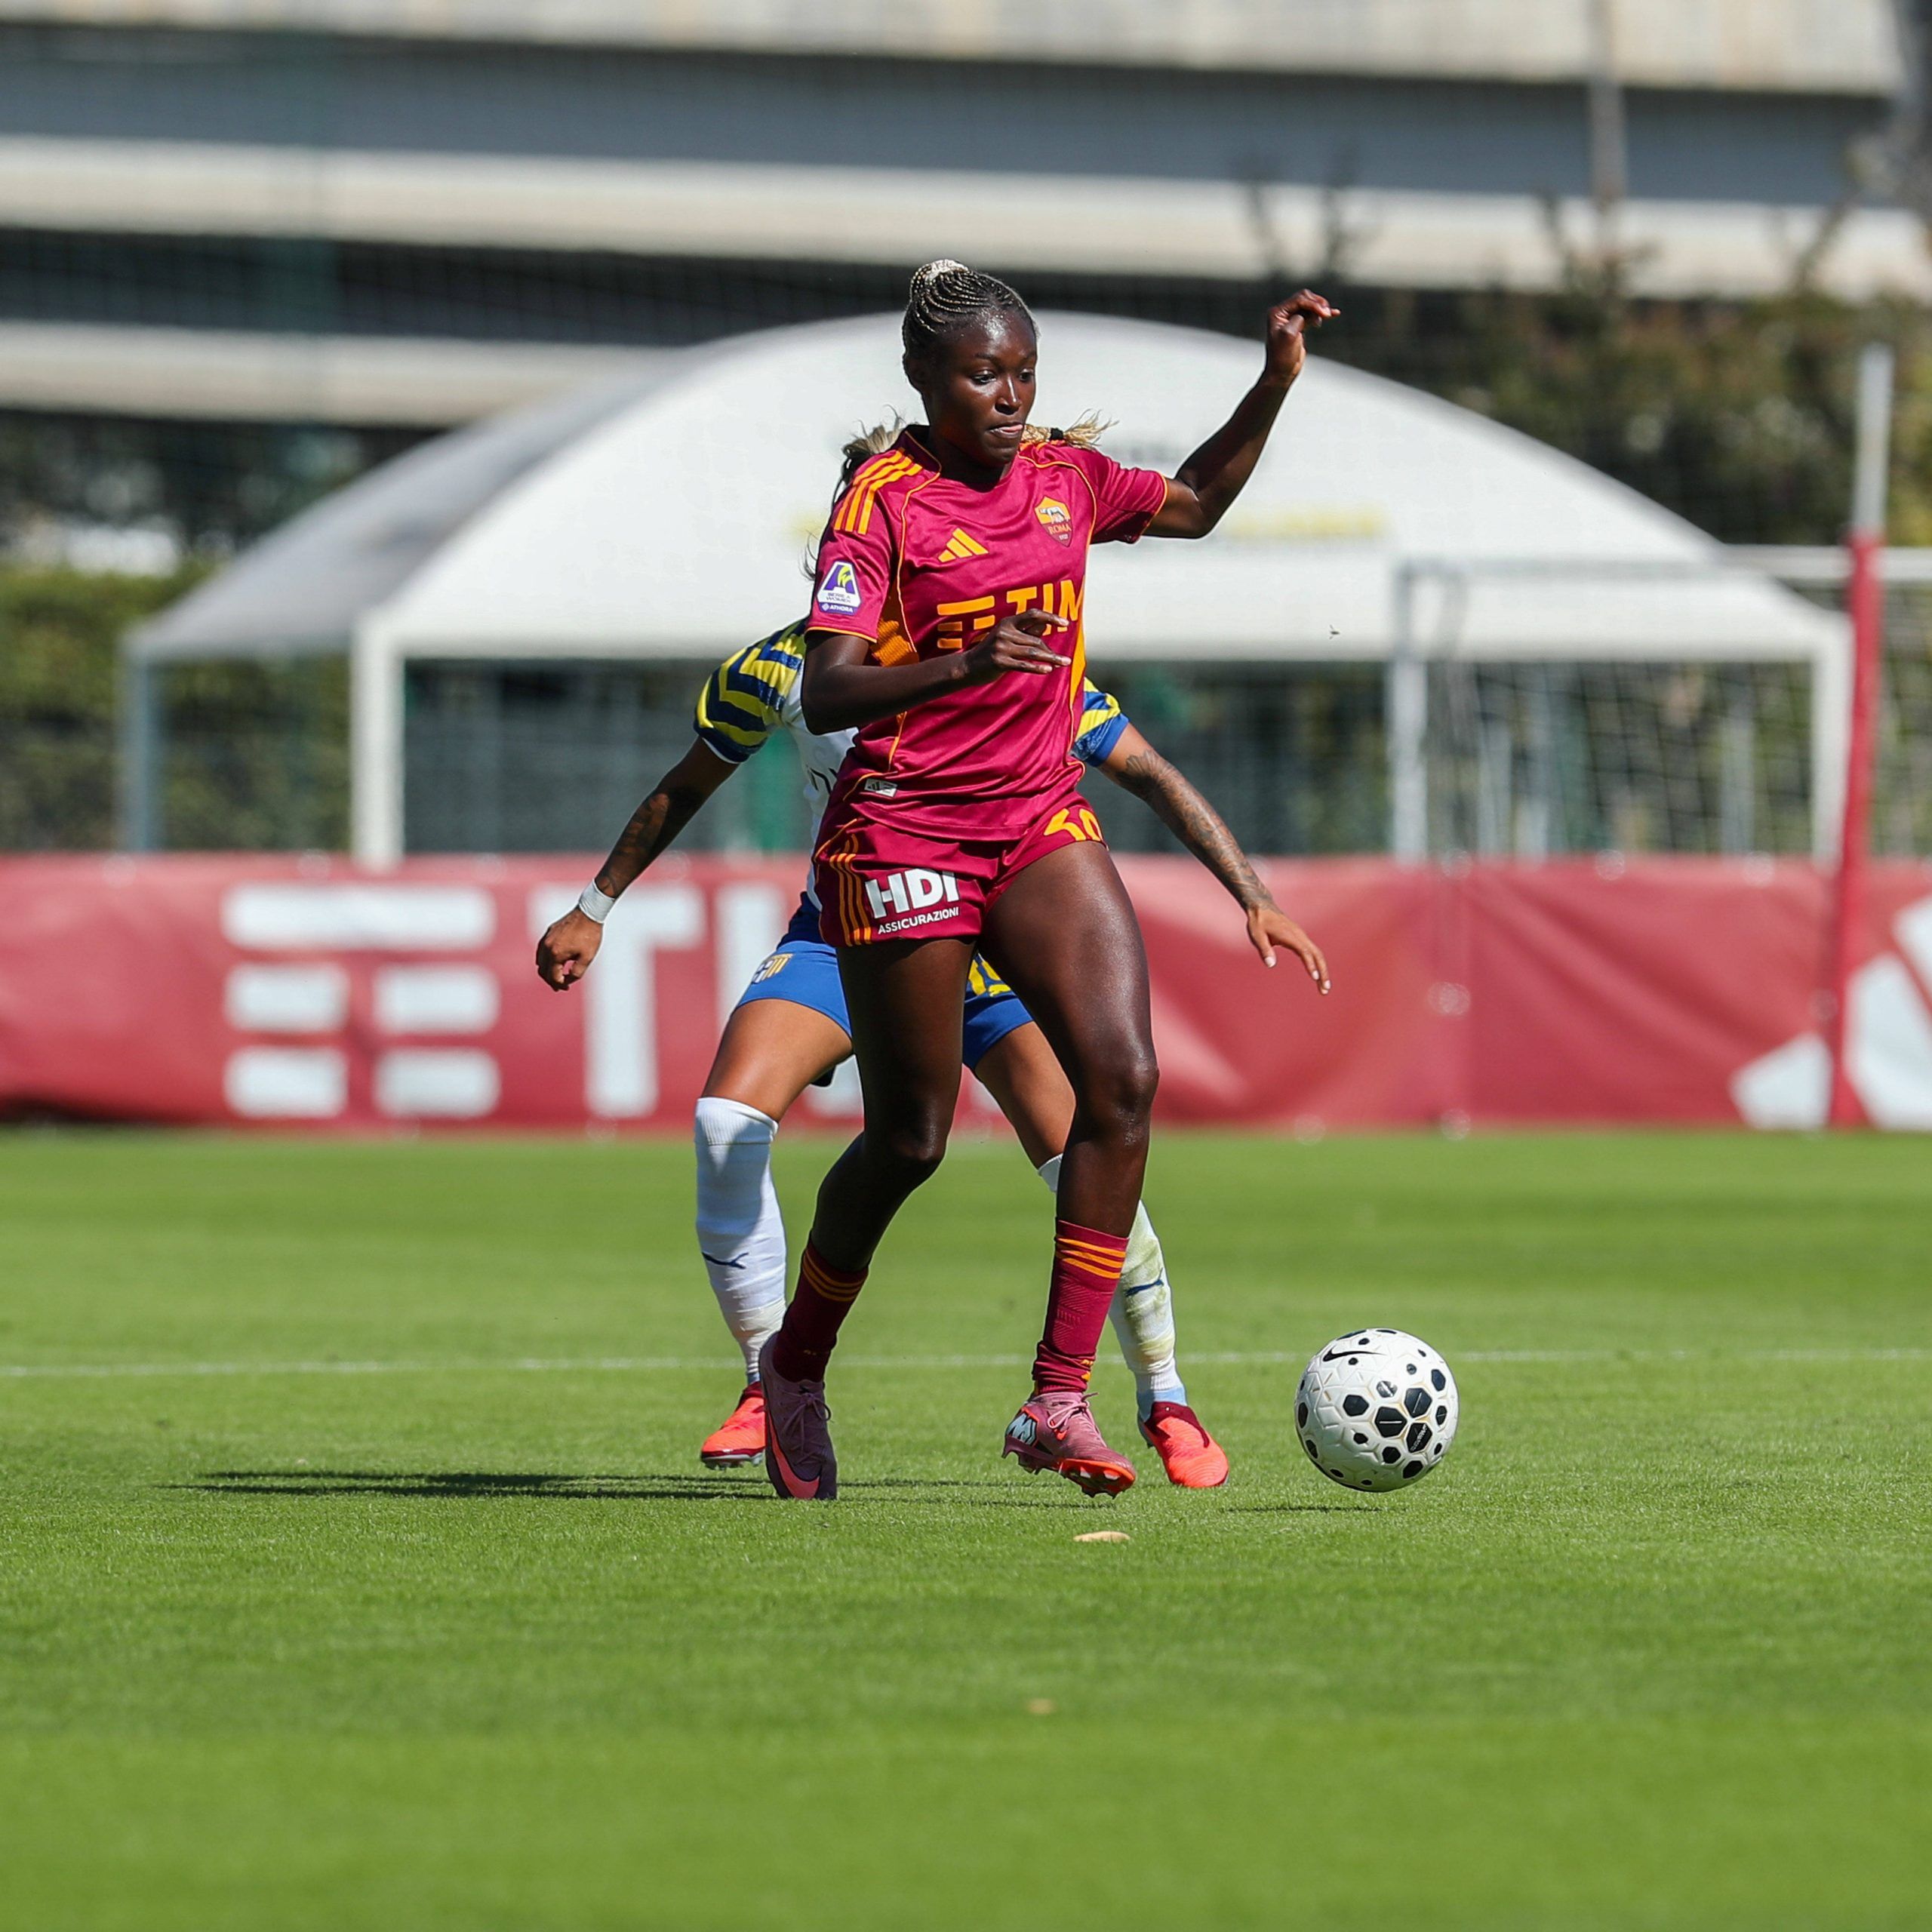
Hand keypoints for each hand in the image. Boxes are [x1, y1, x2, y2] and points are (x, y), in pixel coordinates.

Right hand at [536, 907, 602, 989]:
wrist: (589, 912)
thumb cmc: (590, 935)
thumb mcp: (587, 957)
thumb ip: (577, 972)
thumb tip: (567, 980)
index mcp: (556, 954)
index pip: (553, 977)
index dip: (560, 984)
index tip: (567, 987)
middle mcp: (547, 947)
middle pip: (543, 970)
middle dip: (551, 981)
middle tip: (560, 987)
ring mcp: (546, 939)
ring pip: (540, 961)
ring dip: (546, 970)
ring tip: (556, 976)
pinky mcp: (548, 932)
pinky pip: (541, 950)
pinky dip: (545, 959)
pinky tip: (554, 962)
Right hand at [957, 607, 1071, 685]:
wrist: (968, 667)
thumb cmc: (991, 652)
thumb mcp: (1007, 637)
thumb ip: (1025, 631)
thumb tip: (1045, 625)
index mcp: (1007, 622)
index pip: (1033, 615)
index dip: (1050, 617)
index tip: (1066, 622)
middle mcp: (1004, 632)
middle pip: (1035, 639)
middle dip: (1050, 651)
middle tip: (1062, 660)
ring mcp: (1001, 647)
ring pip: (1033, 652)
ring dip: (1051, 658)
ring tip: (1064, 662)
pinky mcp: (1000, 661)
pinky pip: (1024, 664)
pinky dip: (1038, 667)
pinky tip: (1048, 670)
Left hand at [1247, 903, 1328, 991]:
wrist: (1262, 908)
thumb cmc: (1259, 923)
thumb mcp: (1257, 936)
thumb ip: (1264, 950)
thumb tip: (1271, 965)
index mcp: (1290, 936)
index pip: (1304, 951)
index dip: (1310, 964)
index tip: (1315, 978)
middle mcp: (1300, 936)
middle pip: (1317, 955)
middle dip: (1323, 972)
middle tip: (1325, 990)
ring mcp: (1302, 937)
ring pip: (1317, 954)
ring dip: (1323, 970)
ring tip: (1323, 988)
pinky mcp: (1301, 939)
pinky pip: (1313, 952)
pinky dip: (1318, 964)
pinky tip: (1317, 976)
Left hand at [1261, 290, 1338, 388]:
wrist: (1282, 372)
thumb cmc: (1282, 356)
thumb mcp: (1289, 334)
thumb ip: (1299, 318)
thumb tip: (1309, 312)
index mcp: (1277, 313)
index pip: (1299, 299)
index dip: (1313, 304)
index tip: (1325, 314)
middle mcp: (1283, 313)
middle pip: (1305, 298)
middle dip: (1318, 304)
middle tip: (1327, 314)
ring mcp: (1292, 319)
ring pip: (1310, 305)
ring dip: (1321, 308)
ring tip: (1329, 316)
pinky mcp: (1300, 326)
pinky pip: (1312, 315)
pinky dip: (1322, 314)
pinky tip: (1334, 314)